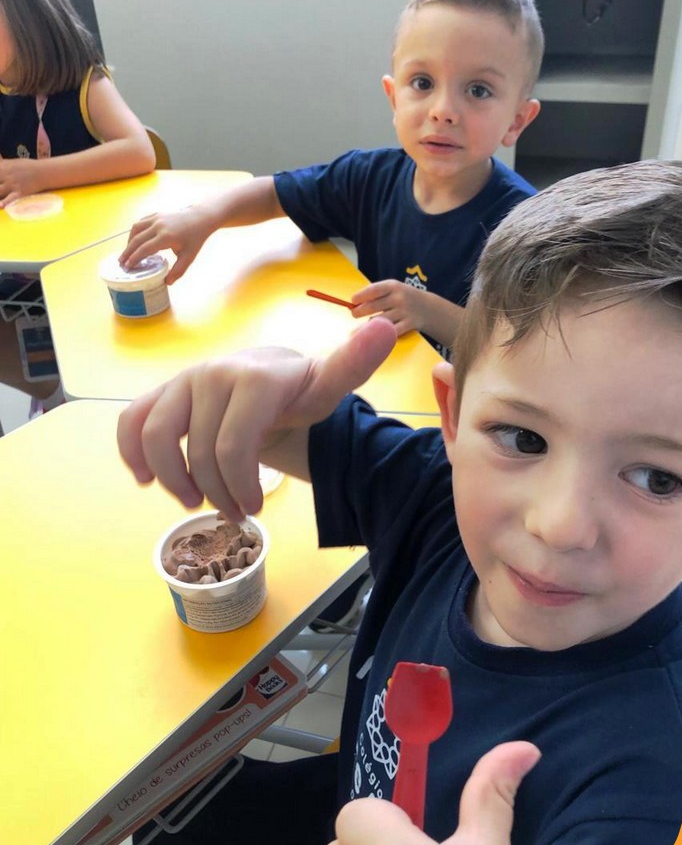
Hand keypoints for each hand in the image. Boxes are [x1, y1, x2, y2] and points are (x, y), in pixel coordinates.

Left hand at [0, 157, 43, 206]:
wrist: (44, 172)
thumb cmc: (28, 167)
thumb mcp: (12, 163)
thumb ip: (2, 164)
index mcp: (3, 167)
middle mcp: (6, 176)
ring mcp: (13, 185)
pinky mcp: (20, 193)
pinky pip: (10, 199)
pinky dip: (4, 203)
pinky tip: (1, 207)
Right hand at [117, 317, 396, 520]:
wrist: (269, 378)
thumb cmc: (300, 390)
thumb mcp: (330, 385)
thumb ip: (354, 364)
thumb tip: (386, 331)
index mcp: (255, 378)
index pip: (233, 444)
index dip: (239, 484)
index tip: (254, 508)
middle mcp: (213, 374)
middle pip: (199, 451)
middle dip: (217, 492)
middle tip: (236, 513)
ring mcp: (183, 382)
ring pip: (155, 435)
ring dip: (173, 479)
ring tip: (196, 501)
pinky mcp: (162, 393)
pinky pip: (132, 422)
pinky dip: (132, 453)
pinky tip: (147, 479)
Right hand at [118, 207, 213, 282]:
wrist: (200, 218)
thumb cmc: (195, 238)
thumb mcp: (189, 257)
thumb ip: (178, 271)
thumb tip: (167, 283)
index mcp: (166, 237)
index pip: (145, 249)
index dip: (134, 258)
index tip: (128, 266)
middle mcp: (158, 226)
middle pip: (137, 239)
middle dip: (127, 252)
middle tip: (121, 262)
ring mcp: (156, 218)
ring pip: (136, 228)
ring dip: (129, 241)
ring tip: (127, 252)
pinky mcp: (156, 214)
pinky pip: (141, 223)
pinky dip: (135, 232)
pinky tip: (135, 240)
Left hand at [350, 280, 428, 336]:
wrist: (429, 308)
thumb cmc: (403, 298)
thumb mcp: (393, 289)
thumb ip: (376, 294)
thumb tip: (354, 303)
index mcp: (393, 286)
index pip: (373, 290)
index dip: (361, 296)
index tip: (352, 301)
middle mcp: (399, 298)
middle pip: (373, 306)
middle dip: (360, 311)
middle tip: (354, 314)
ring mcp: (404, 312)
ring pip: (380, 321)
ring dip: (369, 325)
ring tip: (363, 325)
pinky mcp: (409, 325)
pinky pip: (391, 332)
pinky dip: (382, 334)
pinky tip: (375, 334)